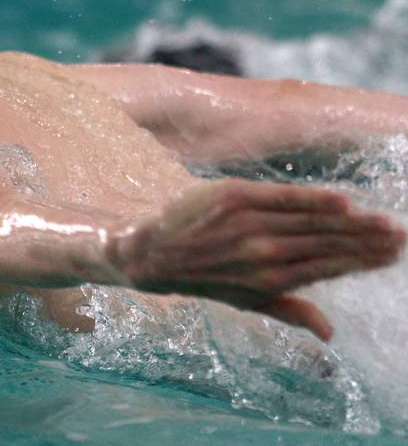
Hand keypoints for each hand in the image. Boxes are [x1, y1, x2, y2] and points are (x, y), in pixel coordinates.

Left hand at [108, 179, 404, 339]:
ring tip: (381, 221)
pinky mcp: (232, 197)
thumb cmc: (201, 277)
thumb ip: (289, 311)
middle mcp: (263, 254)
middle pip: (326, 244)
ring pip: (310, 221)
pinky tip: (341, 201)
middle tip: (400, 236)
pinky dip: (312, 199)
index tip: (392, 255)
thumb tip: (330, 333)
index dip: (363, 262)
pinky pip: (281, 196)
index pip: (328, 268)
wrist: (148, 252)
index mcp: (270, 281)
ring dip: (351, 222)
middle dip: (367, 241)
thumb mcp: (244, 301)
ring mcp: (248, 225)